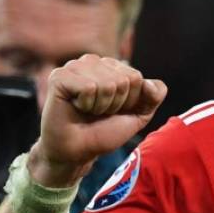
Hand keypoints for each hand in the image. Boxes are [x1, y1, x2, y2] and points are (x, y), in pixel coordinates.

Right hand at [29, 54, 166, 186]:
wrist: (77, 151)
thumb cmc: (105, 131)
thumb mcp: (139, 115)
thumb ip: (154, 96)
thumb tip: (148, 84)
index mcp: (112, 65)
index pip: (136, 77)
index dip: (129, 101)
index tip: (114, 110)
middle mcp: (94, 61)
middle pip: (125, 80)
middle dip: (116, 104)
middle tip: (99, 112)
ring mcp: (75, 66)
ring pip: (108, 84)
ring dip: (101, 106)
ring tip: (87, 110)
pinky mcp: (59, 76)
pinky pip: (89, 87)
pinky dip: (86, 104)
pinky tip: (76, 107)